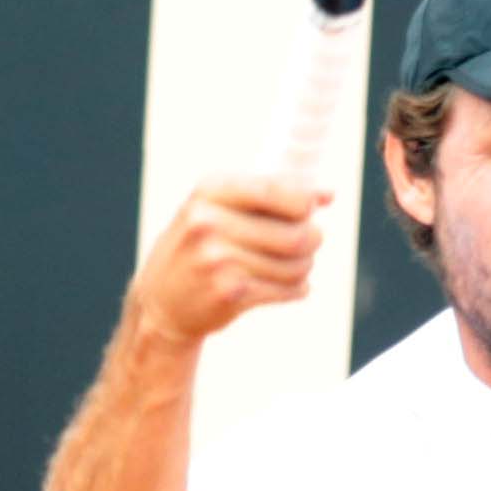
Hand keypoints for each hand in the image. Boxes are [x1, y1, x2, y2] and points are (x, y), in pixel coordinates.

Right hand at [128, 176, 328, 349]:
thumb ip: (271, 194)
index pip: (278, 190)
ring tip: (294, 266)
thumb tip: (328, 193)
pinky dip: (297, 289)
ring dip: (305, 266)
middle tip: (310, 241)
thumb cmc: (200, 246)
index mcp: (209, 191)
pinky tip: (288, 286)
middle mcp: (210, 223)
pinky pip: (288, 289)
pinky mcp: (230, 294)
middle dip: (313, 238)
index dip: (305, 202)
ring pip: (296, 264)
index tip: (309, 209)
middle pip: (296, 233)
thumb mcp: (219, 207)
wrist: (162, 300)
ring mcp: (218, 260)